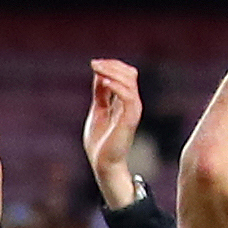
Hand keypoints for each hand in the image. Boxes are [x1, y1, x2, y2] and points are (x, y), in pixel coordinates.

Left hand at [81, 58, 143, 205]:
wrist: (103, 163)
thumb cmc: (100, 141)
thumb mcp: (98, 111)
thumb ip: (101, 94)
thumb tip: (99, 74)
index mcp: (124, 101)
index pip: (125, 75)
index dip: (112, 66)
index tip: (94, 63)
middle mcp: (131, 104)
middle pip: (129, 74)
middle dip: (112, 66)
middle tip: (94, 63)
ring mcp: (132, 111)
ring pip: (130, 82)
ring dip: (112, 72)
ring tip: (97, 69)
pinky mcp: (130, 119)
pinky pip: (129, 97)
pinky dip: (117, 87)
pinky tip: (104, 82)